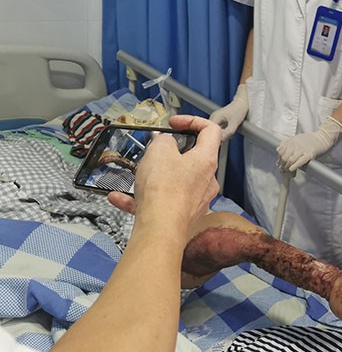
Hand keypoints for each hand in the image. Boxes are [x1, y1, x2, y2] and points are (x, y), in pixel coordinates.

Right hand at [108, 115, 220, 236]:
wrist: (160, 230)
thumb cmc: (164, 189)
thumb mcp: (159, 151)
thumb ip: (162, 140)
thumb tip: (163, 141)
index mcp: (206, 160)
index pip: (211, 131)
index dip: (193, 121)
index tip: (173, 123)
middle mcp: (206, 180)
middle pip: (192, 158)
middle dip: (169, 153)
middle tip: (152, 152)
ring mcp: (196, 200)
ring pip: (174, 182)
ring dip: (153, 177)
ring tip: (137, 177)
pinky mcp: (182, 216)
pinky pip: (161, 202)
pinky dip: (141, 200)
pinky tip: (119, 198)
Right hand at [209, 84, 248, 140]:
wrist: (243, 103)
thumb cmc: (239, 110)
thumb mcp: (234, 124)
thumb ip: (227, 133)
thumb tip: (220, 141)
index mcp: (214, 117)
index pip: (208, 131)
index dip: (214, 138)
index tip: (219, 143)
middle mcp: (213, 117)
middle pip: (210, 132)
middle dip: (217, 137)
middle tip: (225, 140)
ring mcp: (215, 118)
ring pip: (214, 131)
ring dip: (220, 135)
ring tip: (228, 136)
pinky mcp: (219, 119)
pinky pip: (218, 128)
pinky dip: (222, 132)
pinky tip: (228, 133)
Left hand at [277, 116, 341, 171]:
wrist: (322, 137)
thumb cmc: (310, 139)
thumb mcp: (296, 138)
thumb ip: (286, 142)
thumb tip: (278, 149)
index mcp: (292, 141)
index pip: (281, 151)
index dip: (279, 158)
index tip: (279, 163)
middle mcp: (295, 144)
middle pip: (284, 156)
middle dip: (282, 164)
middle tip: (282, 169)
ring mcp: (302, 149)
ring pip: (291, 159)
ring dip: (287, 166)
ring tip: (287, 170)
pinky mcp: (309, 154)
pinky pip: (300, 161)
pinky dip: (294, 166)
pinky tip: (291, 169)